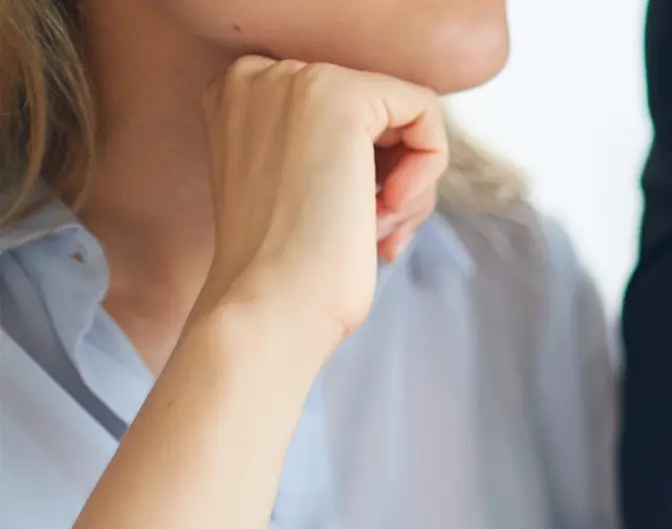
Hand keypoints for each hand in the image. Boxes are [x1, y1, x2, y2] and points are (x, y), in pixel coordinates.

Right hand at [194, 56, 448, 351]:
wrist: (270, 307)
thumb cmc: (292, 271)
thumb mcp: (301, 189)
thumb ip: (333, 147)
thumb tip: (406, 132)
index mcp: (238, 97)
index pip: (345, 113)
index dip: (368, 170)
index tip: (357, 221)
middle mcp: (256, 74)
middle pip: (376, 112)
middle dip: (393, 179)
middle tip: (376, 232)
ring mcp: (294, 79)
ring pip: (403, 114)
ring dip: (409, 185)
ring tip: (376, 230)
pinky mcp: (341, 96)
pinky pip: (425, 111)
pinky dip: (430, 167)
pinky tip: (391, 209)